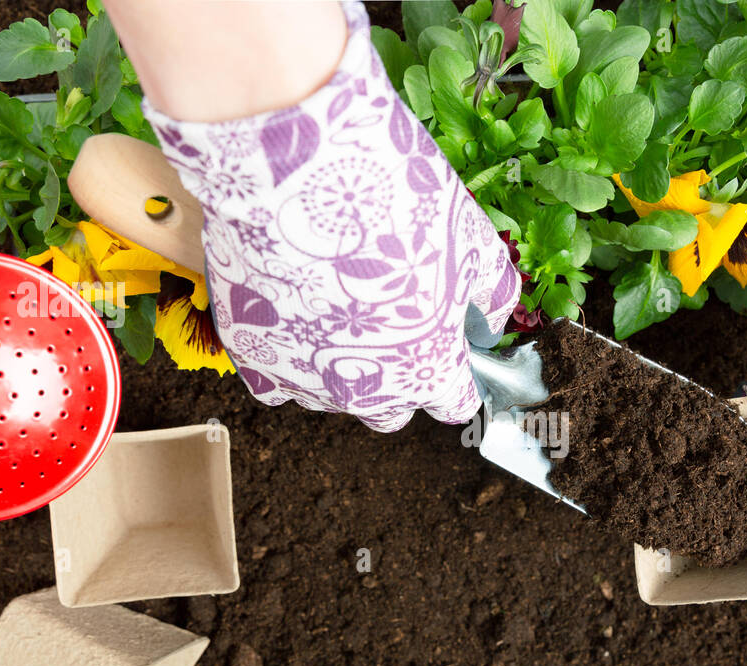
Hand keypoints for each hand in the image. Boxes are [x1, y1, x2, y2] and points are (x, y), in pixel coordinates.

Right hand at [144, 1, 518, 430]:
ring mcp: (303, 379)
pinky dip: (287, 363)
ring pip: (331, 399)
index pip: (454, 404)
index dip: (457, 380)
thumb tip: (496, 316)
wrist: (294, 171)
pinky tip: (294, 321)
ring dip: (342, 370)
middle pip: (390, 413)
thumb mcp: (470, 238)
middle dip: (401, 381)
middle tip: (396, 324)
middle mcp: (366, 393)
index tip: (451, 348)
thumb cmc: (395, 205)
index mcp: (428, 371)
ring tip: (339, 309)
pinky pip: (273, 382)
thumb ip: (492, 290)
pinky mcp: (251, 354)